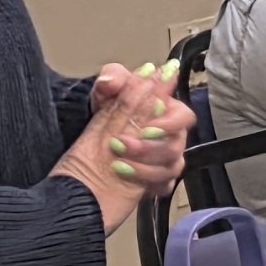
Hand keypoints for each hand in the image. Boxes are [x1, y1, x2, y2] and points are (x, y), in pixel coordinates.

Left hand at [53, 65, 194, 232]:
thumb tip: (117, 80)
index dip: (170, 122)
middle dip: (150, 147)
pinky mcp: (155, 182)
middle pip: (178, 143)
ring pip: (172, 166)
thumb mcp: (99, 95)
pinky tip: (127, 179)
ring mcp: (163, 160)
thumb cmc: (97, 121)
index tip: (148, 126)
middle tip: (119, 145)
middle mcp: (167, 136)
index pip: (184, 115)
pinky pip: (165, 185)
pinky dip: (148, 183)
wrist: (81, 158)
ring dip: (144, 166)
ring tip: (116, 164)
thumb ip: (111, 79)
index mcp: (163, 111)